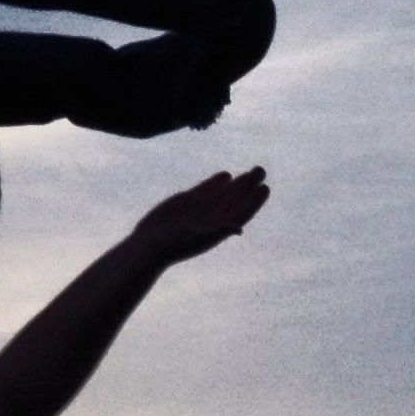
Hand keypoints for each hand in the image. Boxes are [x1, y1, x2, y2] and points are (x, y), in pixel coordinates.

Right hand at [131, 167, 269, 262]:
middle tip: (261, 170)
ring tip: (252, 171)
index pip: (241, 213)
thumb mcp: (198, 238)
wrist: (149, 245)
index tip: (265, 188)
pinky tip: (227, 175)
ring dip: (238, 183)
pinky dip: (216, 183)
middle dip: (249, 186)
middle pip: (236, 200)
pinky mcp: (186, 202)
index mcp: (219, 229)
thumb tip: (239, 229)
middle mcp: (212, 219)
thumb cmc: (174, 245)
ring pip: (223, 194)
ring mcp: (200, 210)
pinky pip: (206, 191)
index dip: (254, 201)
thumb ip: (218, 231)